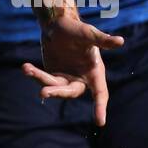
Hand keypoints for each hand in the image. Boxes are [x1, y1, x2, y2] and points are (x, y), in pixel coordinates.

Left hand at [23, 10, 124, 125]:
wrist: (58, 25)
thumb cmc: (77, 29)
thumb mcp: (89, 34)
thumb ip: (103, 40)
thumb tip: (121, 41)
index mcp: (94, 72)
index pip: (100, 93)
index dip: (100, 107)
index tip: (100, 122)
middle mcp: (81, 79)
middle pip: (71, 92)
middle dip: (57, 92)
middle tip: (43, 93)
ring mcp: (66, 79)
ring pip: (54, 86)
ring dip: (41, 80)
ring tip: (27, 70)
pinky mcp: (52, 76)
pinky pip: (43, 79)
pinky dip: (34, 74)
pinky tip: (26, 68)